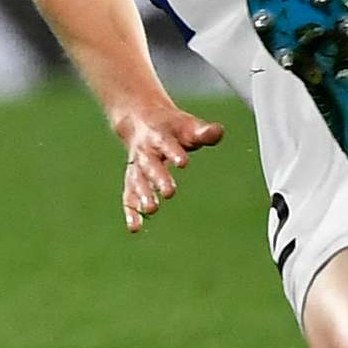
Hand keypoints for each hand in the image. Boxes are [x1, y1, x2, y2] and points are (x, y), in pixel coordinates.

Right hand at [112, 97, 225, 231]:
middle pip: (150, 164)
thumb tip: (218, 131)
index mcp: (159, 135)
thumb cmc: (171, 128)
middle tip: (170, 192)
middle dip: (159, 177)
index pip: (166, 143)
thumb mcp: (186, 125)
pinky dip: (131, 211)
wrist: (139, 119)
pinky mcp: (132, 180)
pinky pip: (129, 195)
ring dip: (143, 195)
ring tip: (152, 209)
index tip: (183, 162)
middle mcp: (145, 152)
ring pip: (138, 181)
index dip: (174, 152)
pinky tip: (135, 228)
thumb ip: (202, 131)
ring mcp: (137, 167)